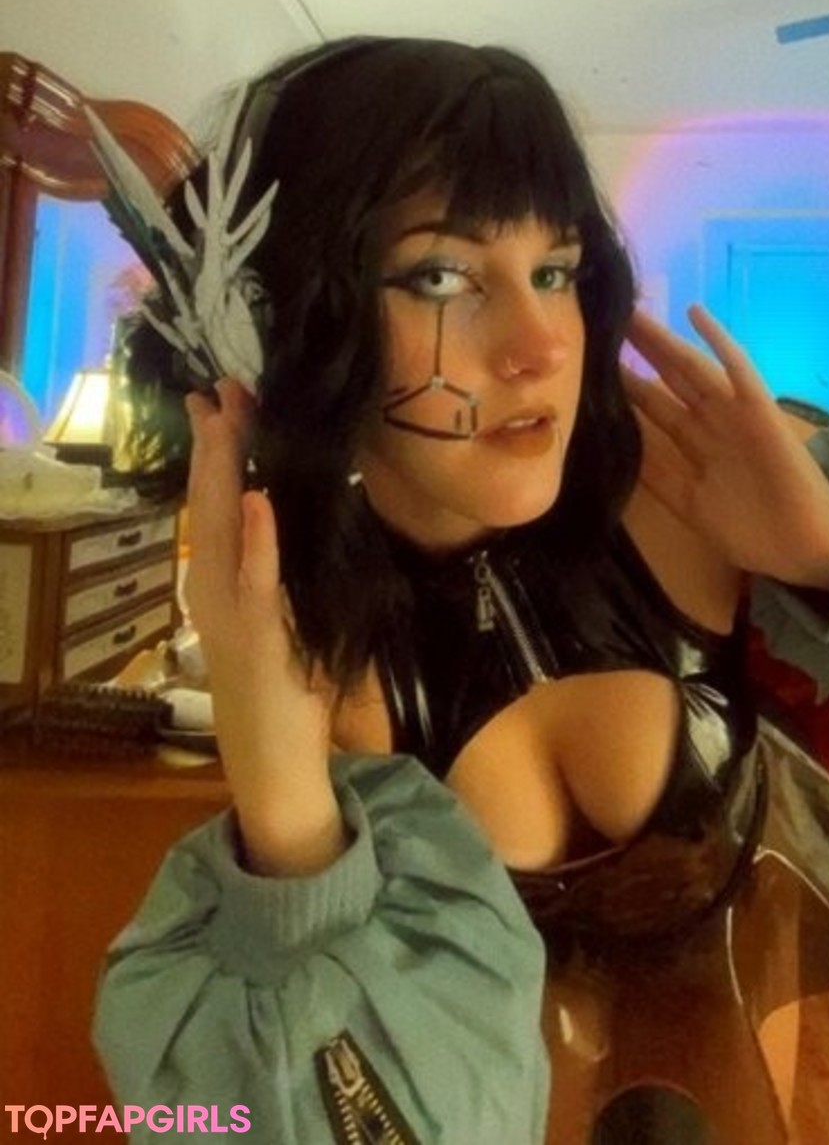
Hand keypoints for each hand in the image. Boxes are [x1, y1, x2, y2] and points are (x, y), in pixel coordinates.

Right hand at [185, 379, 345, 874]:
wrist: (273, 760)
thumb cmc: (284, 687)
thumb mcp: (283, 615)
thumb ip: (282, 569)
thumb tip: (300, 514)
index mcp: (222, 579)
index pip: (216, 499)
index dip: (219, 448)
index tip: (224, 399)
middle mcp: (214, 587)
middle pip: (211, 500)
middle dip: (217, 441)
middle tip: (221, 386)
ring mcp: (231, 610)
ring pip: (222, 527)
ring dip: (226, 469)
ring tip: (229, 419)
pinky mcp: (258, 634)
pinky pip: (258, 579)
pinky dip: (257, 538)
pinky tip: (256, 498)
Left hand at [622, 306, 828, 590]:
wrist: (803, 548)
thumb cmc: (751, 531)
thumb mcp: (688, 504)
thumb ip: (658, 477)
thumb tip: (611, 452)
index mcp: (693, 446)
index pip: (651, 407)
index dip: (624, 384)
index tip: (590, 362)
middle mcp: (709, 423)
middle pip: (666, 379)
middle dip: (637, 352)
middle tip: (602, 320)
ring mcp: (734, 413)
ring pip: (691, 368)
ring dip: (664, 340)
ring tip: (632, 311)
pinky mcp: (759, 410)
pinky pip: (738, 369)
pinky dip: (719, 341)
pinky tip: (694, 312)